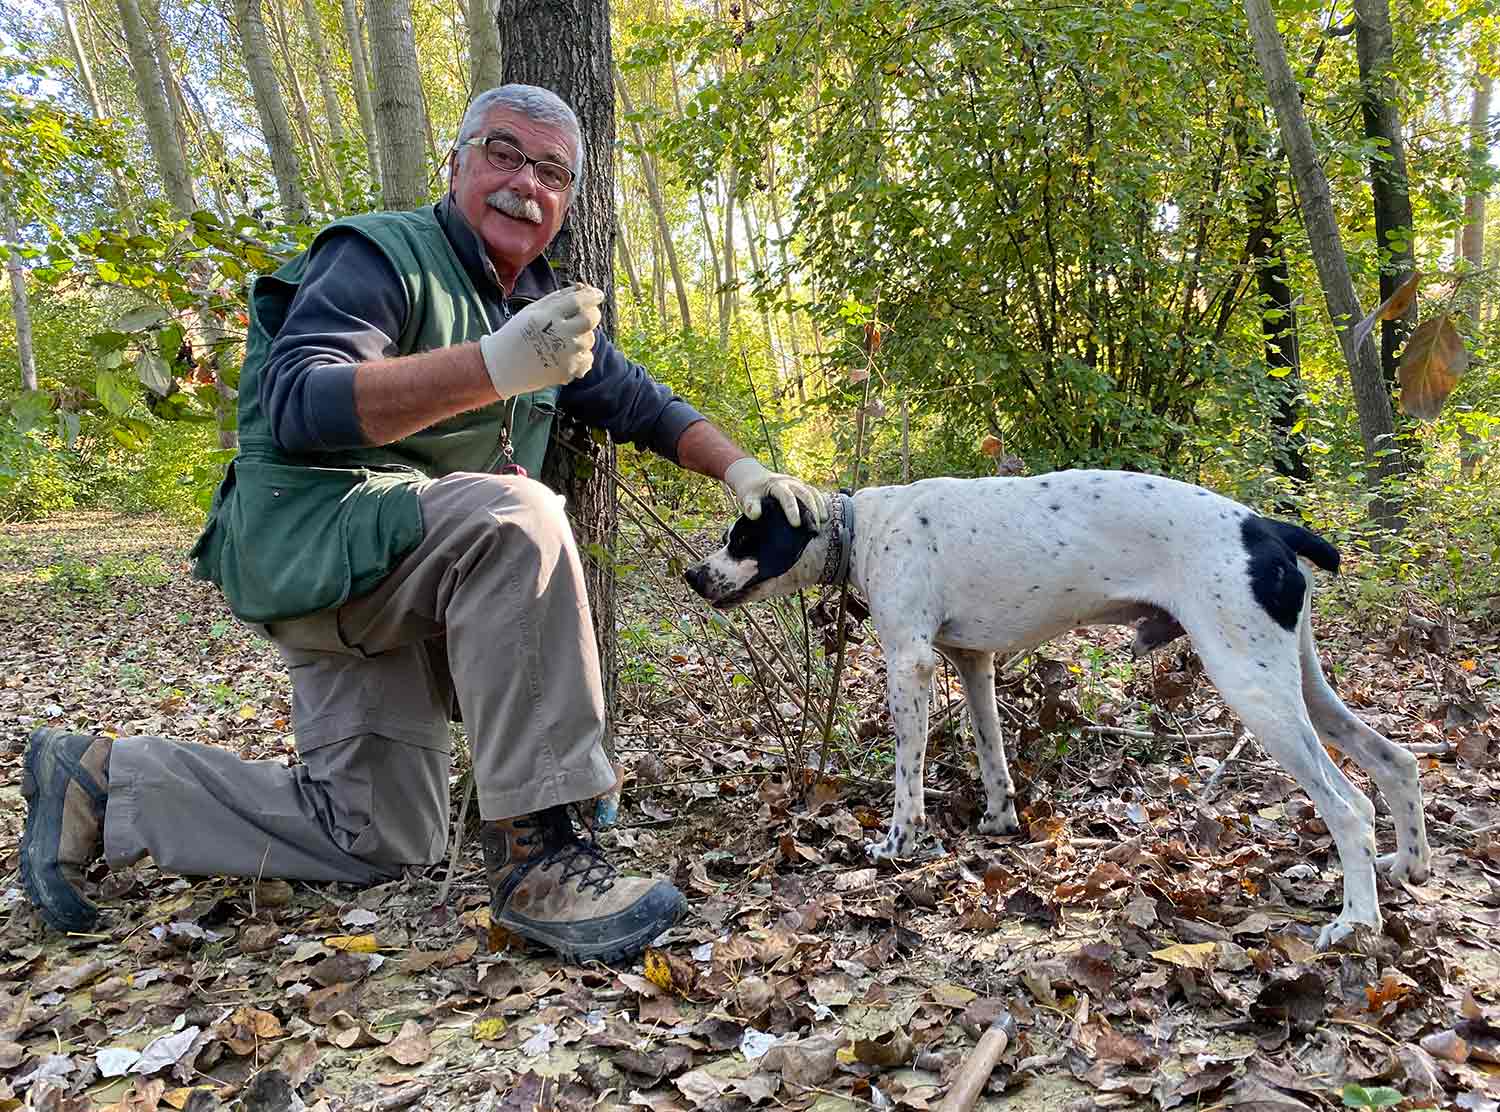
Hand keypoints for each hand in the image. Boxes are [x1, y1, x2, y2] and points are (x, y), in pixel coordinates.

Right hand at [478, 283, 604, 398]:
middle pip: (591, 320)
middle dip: (592, 314)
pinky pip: (588, 359)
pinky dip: (581, 356)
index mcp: (547, 316)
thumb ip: (560, 297)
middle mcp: (559, 335)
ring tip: (563, 340)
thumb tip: (584, 287)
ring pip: (590, 339)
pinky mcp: (568, 371)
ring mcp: (565, 355)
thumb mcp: (533, 309)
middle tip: (584, 316)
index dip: (593, 296)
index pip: (579, 301)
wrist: (503, 367)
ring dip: (582, 336)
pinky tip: (565, 355)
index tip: (598, 294)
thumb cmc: (518, 334)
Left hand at [724, 458, 827, 527]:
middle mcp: (789, 482)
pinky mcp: (801, 487)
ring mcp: (797, 483)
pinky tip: (824, 516)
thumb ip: (750, 505)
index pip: (787, 496)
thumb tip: (756, 515)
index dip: (792, 510)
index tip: (796, 525)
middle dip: (812, 510)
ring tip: (823, 522)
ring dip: (819, 506)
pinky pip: (814, 493)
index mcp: (776, 484)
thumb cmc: (751, 491)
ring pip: (812, 492)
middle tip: (815, 527)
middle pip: (805, 493)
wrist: (754, 477)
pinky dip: (820, 503)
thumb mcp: (747, 497)